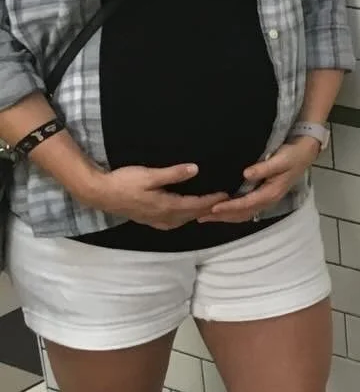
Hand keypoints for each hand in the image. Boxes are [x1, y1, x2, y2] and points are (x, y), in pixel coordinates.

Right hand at [88, 163, 229, 230]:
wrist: (100, 194)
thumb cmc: (124, 182)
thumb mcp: (149, 175)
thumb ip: (173, 174)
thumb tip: (196, 169)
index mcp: (166, 206)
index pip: (196, 205)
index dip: (212, 200)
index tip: (227, 195)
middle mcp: (164, 216)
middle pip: (192, 215)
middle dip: (209, 209)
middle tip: (224, 203)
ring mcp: (155, 220)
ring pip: (183, 220)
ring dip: (197, 214)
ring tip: (209, 208)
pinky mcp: (148, 219)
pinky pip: (172, 222)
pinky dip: (183, 218)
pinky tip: (184, 215)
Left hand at [198, 136, 321, 223]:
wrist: (304, 153)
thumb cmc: (292, 154)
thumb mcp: (281, 159)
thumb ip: (264, 168)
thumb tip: (246, 174)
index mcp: (271, 192)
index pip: (247, 204)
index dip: (230, 207)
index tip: (213, 208)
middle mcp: (268, 200)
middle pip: (242, 214)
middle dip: (222, 217)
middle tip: (201, 217)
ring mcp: (266, 199)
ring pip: (243, 214)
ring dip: (225, 217)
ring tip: (206, 216)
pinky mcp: (264, 196)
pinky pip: (246, 209)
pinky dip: (233, 212)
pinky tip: (222, 210)